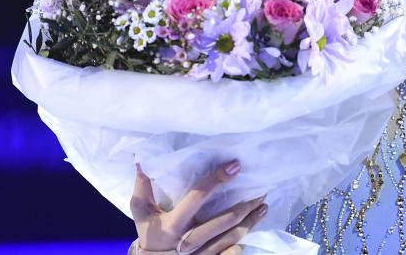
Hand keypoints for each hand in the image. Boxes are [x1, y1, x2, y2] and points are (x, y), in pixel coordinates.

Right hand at [131, 160, 267, 254]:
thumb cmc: (149, 235)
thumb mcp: (142, 213)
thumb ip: (142, 187)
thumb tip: (142, 160)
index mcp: (174, 224)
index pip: (197, 197)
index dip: (216, 180)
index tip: (235, 165)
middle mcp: (189, 241)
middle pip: (224, 221)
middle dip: (245, 205)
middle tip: (261, 190)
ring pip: (232, 237)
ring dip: (251, 221)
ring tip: (264, 206)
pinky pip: (232, 253)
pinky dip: (244, 241)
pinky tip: (254, 228)